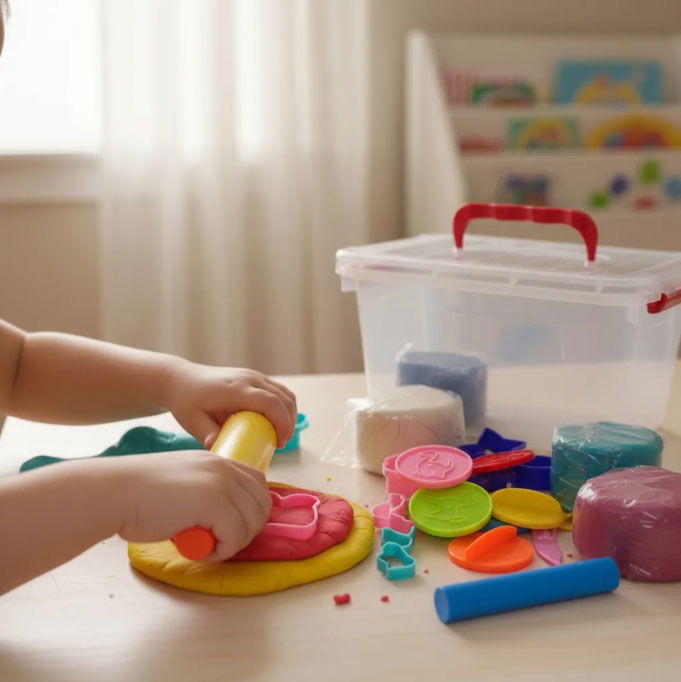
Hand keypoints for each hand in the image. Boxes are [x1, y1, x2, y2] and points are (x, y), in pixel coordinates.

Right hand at [111, 451, 271, 560]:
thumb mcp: (183, 484)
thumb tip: (222, 518)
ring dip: (235, 542)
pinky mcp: (213, 502)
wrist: (114, 492)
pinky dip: (221, 550)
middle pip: (261, 503)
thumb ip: (206, 493)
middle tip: (223, 543)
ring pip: (252, 521)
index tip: (235, 527)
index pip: (257, 483)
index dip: (252, 508)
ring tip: (208, 547)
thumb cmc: (139, 494)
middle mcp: (223, 468)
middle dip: (249, 529)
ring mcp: (220, 483)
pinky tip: (199, 551)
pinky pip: (235, 535)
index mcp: (217, 461)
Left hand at [165, 362, 296, 447]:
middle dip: (289, 423)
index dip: (282, 423)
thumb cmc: (186, 401)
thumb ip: (207, 435)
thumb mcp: (193, 421)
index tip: (279, 442)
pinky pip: (279, 390)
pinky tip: (276, 421)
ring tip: (280, 434)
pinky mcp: (255, 377)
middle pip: (284, 398)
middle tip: (280, 443)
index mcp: (235, 389)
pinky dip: (284, 406)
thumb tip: (219, 449)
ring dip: (289, 414)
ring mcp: (253, 375)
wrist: (181, 378)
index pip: (270, 402)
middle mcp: (249, 378)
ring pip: (285, 393)